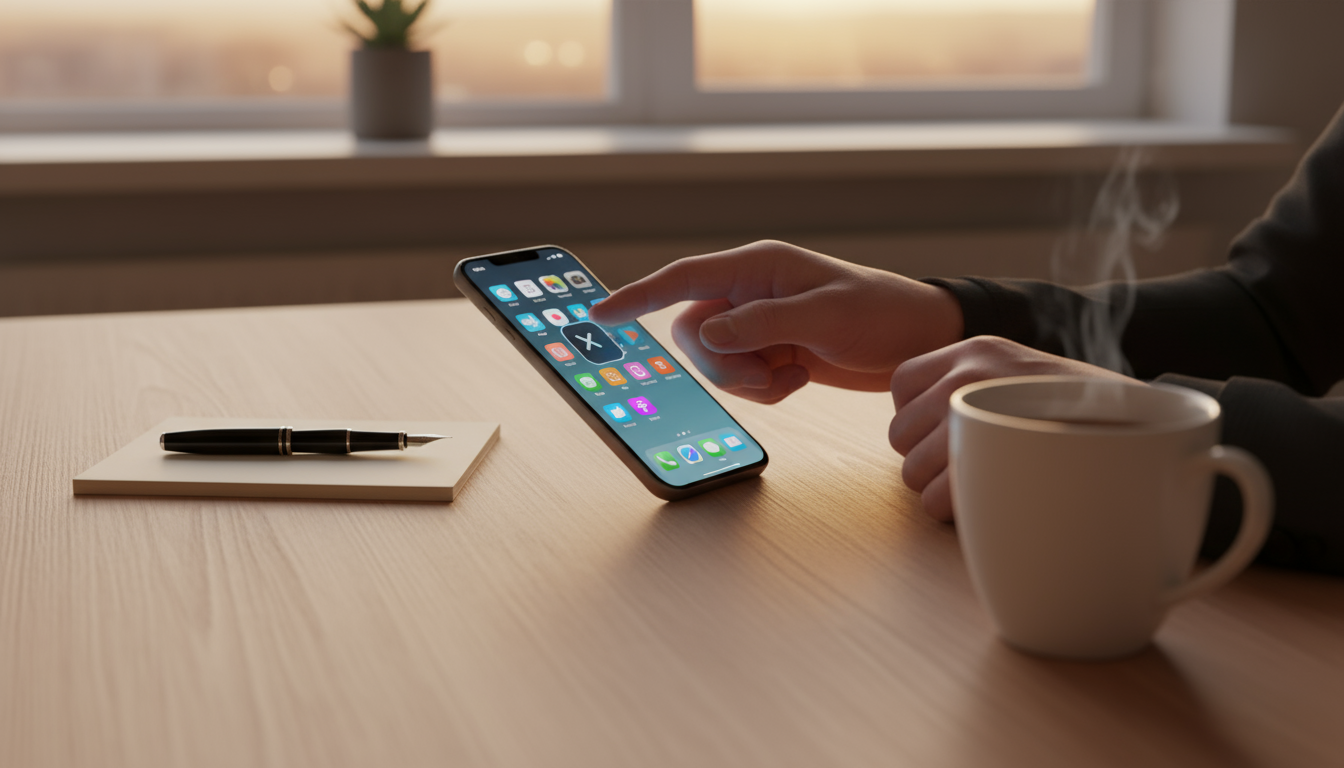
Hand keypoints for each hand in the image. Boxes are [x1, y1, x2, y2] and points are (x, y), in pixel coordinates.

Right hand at [588, 241, 963, 403]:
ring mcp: (759, 325)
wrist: (919, 340)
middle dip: (722, 364)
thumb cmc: (880, 312)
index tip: (600, 313)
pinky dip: (766, 389)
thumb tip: (707, 336)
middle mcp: (750, 293)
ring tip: (793, 372)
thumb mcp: (824, 316)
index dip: (638, 296)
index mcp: (757, 268)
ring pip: (715, 362)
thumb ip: (762, 323)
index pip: (683, 279)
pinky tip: (801, 376)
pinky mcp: (771, 352)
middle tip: (767, 370)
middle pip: (693, 334)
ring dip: (748, 380)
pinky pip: (741, 380)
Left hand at [888, 336, 1138, 521]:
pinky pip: (934, 499)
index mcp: (975, 350)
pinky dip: (958, 514)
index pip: (903, 383)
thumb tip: (923, 428)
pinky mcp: (984, 457)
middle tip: (974, 467)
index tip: (950, 433)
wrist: (1149, 429)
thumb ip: (975, 390)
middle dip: (927, 461)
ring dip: (941, 489)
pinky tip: (997, 503)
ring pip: (912, 470)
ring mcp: (972, 413)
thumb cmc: (1088, 415)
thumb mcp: (1024, 376)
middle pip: (900, 434)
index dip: (919, 419)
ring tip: (990, 484)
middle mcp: (966, 374)